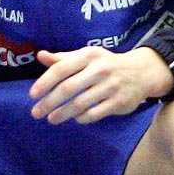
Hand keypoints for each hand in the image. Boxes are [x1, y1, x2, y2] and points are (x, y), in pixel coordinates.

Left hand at [29, 46, 173, 124]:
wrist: (141, 72)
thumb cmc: (106, 64)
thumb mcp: (86, 57)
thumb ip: (63, 58)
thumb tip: (40, 56)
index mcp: (89, 55)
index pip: (61, 68)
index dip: (45, 82)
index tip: (32, 95)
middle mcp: (100, 69)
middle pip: (69, 88)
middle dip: (49, 102)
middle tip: (36, 112)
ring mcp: (111, 86)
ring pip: (80, 103)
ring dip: (62, 113)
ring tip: (51, 119)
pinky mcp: (119, 102)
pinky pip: (94, 114)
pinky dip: (81, 118)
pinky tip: (74, 118)